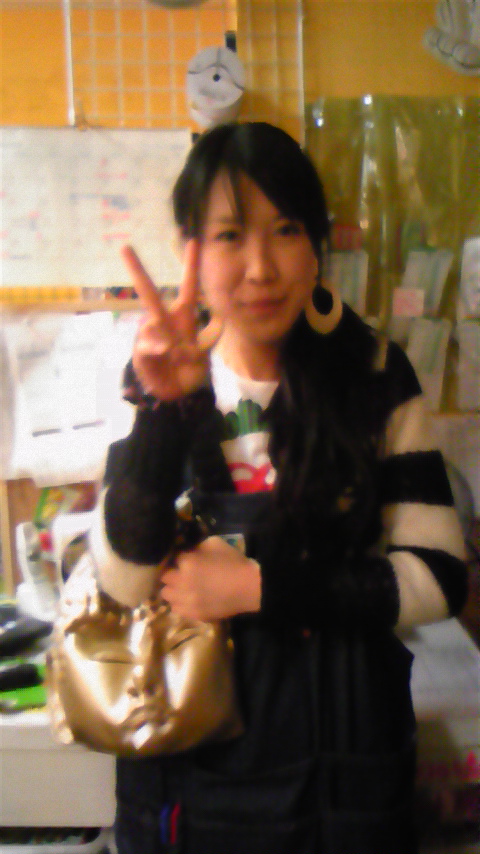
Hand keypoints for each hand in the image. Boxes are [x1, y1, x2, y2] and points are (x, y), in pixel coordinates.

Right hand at [122, 241, 222, 401]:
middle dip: (137, 271)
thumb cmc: (189, 368)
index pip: (188, 286)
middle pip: (149, 294)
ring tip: (178, 357)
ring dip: (167, 344)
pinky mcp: (140, 351)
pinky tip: (166, 358)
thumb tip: (173, 344)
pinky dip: (158, 352)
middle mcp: (163, 321)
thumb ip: (198, 346)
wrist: (176, 393)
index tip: (193, 240)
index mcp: (182, 316)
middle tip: (125, 248)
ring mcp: (149, 335)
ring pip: (152, 328)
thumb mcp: (202, 357)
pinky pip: (147, 347)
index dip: (191, 265)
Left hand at [161, 537, 261, 620]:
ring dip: (173, 589)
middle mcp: (182, 582)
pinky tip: (190, 599)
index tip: (186, 559)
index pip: (172, 558)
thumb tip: (187, 551)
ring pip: (166, 594)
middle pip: (165, 577)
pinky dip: (180, 603)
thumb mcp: (215, 543)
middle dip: (173, 573)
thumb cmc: (234, 562)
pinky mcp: (193, 614)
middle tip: (183, 573)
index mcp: (187, 562)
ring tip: (184, 587)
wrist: (250, 587)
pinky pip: (176, 609)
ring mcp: (187, 600)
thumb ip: (196, 546)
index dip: (180, 558)